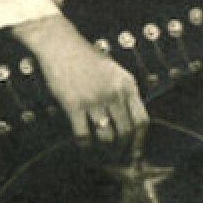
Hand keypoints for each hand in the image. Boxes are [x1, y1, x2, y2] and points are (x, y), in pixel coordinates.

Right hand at [11, 14, 147, 157]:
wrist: (60, 45)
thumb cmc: (86, 58)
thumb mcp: (114, 71)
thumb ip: (124, 93)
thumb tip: (130, 126)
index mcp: (127, 84)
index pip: (142, 120)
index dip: (140, 141)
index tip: (135, 153)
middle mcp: (114, 93)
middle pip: (126, 133)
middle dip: (122, 149)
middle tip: (115, 156)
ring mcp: (94, 99)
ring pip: (106, 138)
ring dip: (104, 150)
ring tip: (101, 153)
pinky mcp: (74, 105)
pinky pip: (84, 135)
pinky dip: (85, 146)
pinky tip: (84, 146)